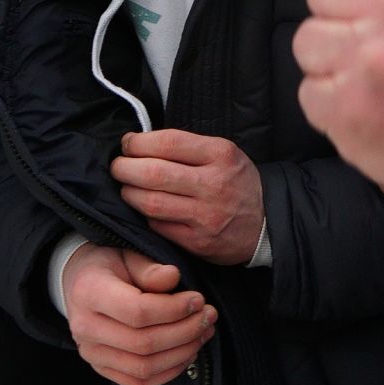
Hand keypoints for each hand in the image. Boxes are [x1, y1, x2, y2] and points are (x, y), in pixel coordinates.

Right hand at [63, 244, 216, 384]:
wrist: (79, 284)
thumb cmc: (109, 266)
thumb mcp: (127, 255)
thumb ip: (150, 268)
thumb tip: (174, 277)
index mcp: (89, 292)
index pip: (137, 311)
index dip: (174, 309)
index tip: (198, 299)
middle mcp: (84, 327)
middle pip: (144, 343)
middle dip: (185, 331)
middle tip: (209, 316)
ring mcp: (91, 353)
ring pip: (144, 367)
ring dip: (182, 352)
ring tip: (203, 332)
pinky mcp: (101, 368)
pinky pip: (138, 382)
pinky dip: (169, 372)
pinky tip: (188, 351)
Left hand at [112, 129, 263, 263]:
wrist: (265, 224)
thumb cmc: (236, 182)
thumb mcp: (223, 152)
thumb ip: (187, 147)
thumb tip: (139, 143)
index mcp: (220, 155)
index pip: (169, 142)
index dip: (138, 143)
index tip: (127, 144)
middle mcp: (214, 185)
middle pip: (154, 173)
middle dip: (125, 168)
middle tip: (118, 166)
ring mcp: (206, 216)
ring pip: (151, 203)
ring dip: (129, 193)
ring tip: (126, 187)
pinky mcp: (198, 242)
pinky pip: (158, 226)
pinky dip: (144, 216)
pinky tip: (143, 208)